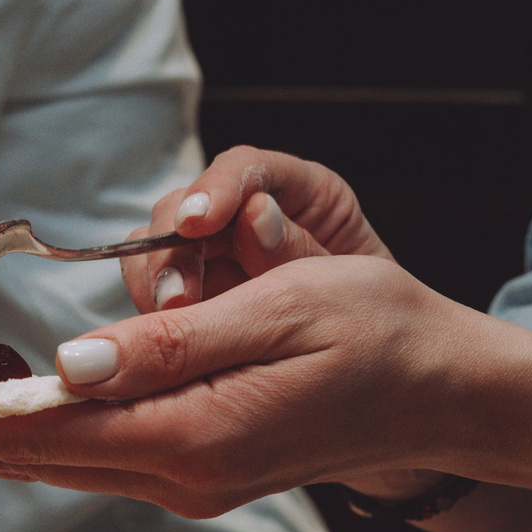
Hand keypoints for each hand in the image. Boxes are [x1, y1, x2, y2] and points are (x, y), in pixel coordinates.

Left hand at [0, 252, 519, 517]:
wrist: (448, 397)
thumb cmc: (379, 336)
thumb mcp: (281, 313)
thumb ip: (173, 344)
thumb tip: (71, 366)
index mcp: (192, 437)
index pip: (41, 431)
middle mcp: (179, 474)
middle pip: (28, 459)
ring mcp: (188, 480)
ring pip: (53, 462)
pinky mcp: (198, 469)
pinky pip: (89, 456)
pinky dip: (25, 444)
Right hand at [118, 147, 391, 313]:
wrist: (380, 363)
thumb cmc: (374, 314)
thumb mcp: (349, 279)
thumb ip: (299, 250)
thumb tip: (254, 215)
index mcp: (300, 192)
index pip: (246, 168)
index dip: (217, 188)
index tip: (197, 222)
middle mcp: (247, 213)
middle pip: (186, 205)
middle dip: (173, 248)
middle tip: (177, 298)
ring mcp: (214, 253)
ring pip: (156, 242)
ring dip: (156, 279)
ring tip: (173, 318)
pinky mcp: (193, 290)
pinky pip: (152, 286)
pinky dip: (151, 306)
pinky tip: (164, 333)